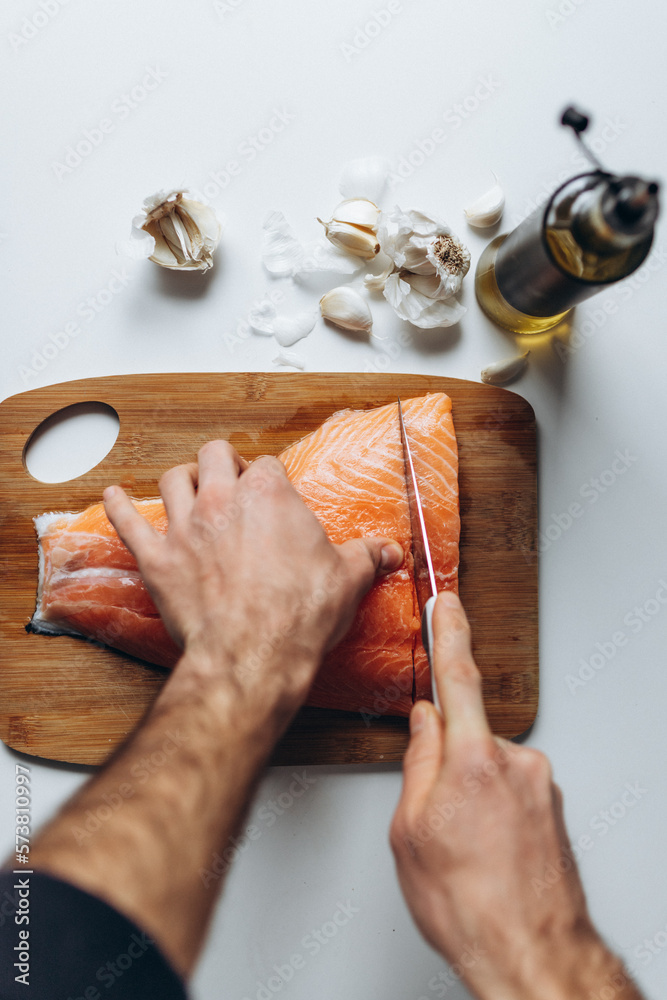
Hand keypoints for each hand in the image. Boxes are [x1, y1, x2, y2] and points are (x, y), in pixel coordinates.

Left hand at [103, 440, 403, 720]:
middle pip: (214, 456)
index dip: (270, 480)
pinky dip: (118, 507)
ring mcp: (185, 527)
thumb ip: (367, 556)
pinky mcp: (157, 559)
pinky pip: (127, 522)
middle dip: (222, 464)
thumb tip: (388, 551)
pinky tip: (113, 497)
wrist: (254, 656)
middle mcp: (222, 501)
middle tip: (230, 481)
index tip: (274, 496)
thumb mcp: (348, 580)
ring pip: (171, 480)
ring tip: (186, 485)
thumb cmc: (298, 616)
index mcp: (270, 496)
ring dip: (180, 480)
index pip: (267, 466)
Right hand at [390, 592, 640, 999]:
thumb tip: (423, 722)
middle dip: (443, 765)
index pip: (457, 676)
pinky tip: (484, 854)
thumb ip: (417, 761)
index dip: (449, 631)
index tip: (447, 601)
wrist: (532, 955)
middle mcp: (516, 762)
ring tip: (462, 851)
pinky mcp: (551, 807)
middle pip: (465, 736)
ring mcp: (540, 785)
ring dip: (468, 797)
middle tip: (434, 821)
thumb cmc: (469, 904)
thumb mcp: (411, 831)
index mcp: (473, 759)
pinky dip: (491, 813)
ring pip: (486, 768)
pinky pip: (508, 790)